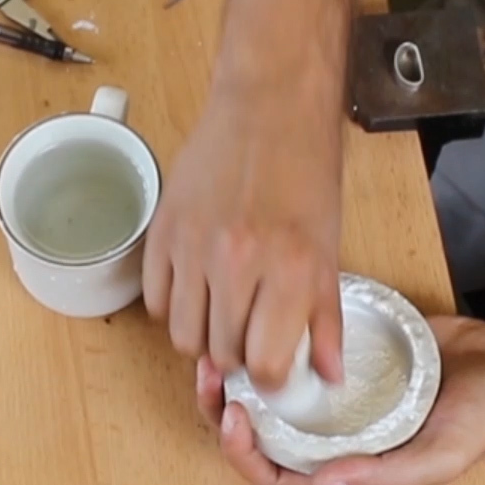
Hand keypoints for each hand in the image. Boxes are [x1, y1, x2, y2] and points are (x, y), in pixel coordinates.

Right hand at [144, 80, 344, 389]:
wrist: (268, 107)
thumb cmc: (306, 172)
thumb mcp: (330, 248)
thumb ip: (326, 319)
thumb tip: (330, 376)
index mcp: (290, 269)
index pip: (267, 365)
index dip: (271, 377)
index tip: (274, 365)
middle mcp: (238, 263)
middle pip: (222, 355)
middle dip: (238, 355)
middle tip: (250, 332)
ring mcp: (193, 247)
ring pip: (182, 335)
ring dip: (203, 335)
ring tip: (222, 311)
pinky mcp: (162, 230)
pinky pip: (155, 299)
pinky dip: (174, 304)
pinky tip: (196, 286)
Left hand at [195, 315, 484, 484]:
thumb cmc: (480, 421)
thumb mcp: (440, 457)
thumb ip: (386, 474)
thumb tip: (325, 483)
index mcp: (344, 466)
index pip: (274, 475)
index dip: (242, 454)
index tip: (231, 415)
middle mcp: (330, 433)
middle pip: (257, 432)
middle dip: (220, 408)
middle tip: (208, 372)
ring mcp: (333, 395)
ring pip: (266, 392)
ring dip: (236, 372)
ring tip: (218, 345)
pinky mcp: (342, 356)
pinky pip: (295, 352)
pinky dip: (269, 338)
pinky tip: (255, 314)